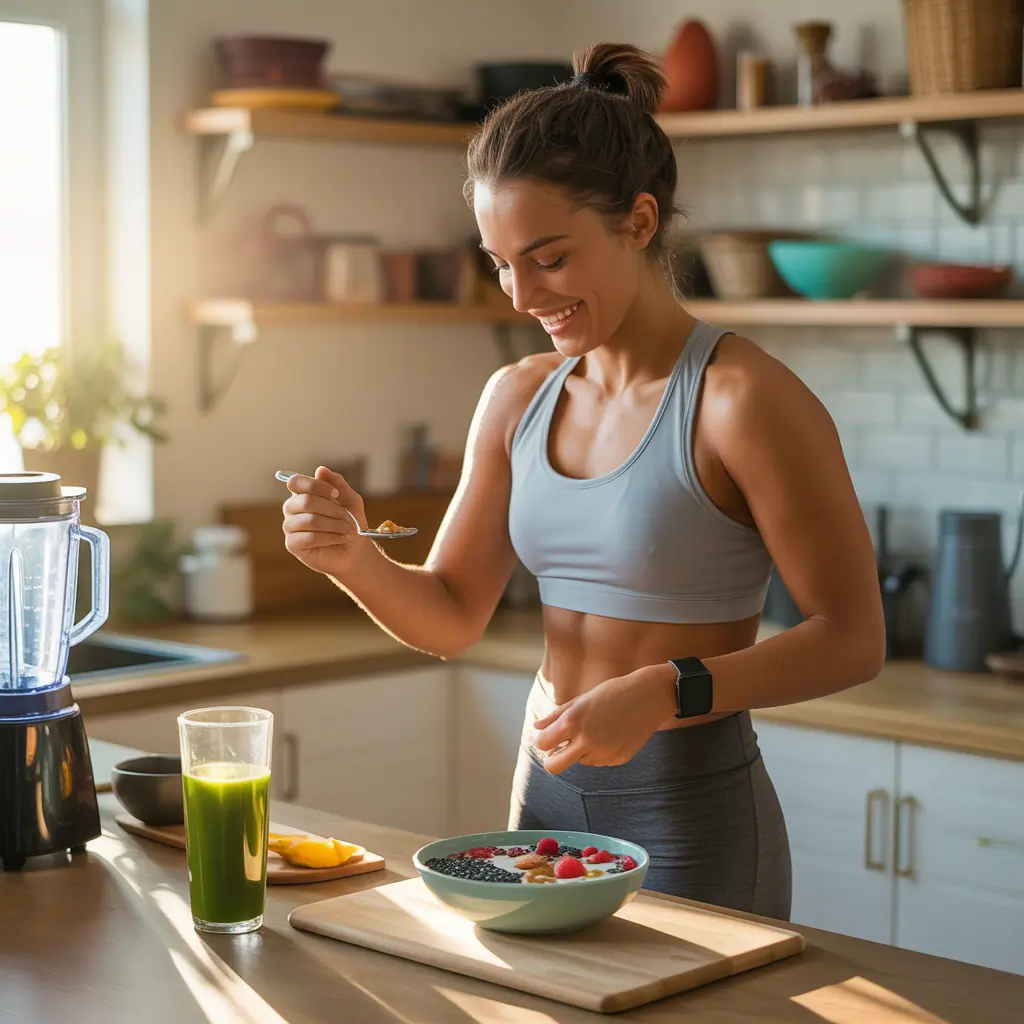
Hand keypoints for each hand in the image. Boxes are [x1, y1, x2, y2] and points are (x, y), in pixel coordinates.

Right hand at [282, 466, 371, 577]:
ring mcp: (290, 527)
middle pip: (305, 501)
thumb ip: (337, 483)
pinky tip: (340, 539)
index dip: (317, 486)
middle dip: (332, 509)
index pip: (295, 482)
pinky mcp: (292, 545)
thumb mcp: (350, 499)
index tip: (337, 495)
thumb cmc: (351, 523)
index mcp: (302, 494)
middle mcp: (292, 509)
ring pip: (309, 520)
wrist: (355, 551)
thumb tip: (320, 469)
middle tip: (348, 518)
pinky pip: (309, 537)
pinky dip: (330, 537)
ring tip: (347, 530)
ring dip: (334, 525)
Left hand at [533, 663, 677, 773]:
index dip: (543, 740)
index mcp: (573, 722)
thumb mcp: (581, 700)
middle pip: (554, 767)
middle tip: (559, 749)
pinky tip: (612, 734)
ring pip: (580, 761)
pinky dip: (600, 751)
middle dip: (552, 760)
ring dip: (581, 750)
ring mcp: (603, 753)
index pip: (542, 744)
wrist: (649, 696)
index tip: (549, 736)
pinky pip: (599, 761)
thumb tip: (537, 727)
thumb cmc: (612, 692)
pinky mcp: (618, 759)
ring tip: (598, 729)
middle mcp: (586, 741)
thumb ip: (556, 716)